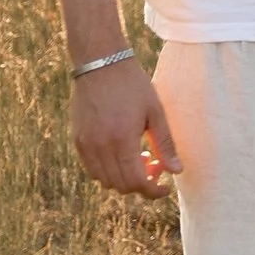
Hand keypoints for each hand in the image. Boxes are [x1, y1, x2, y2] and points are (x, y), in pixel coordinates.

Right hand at [70, 56, 183, 193]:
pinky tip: (120, 153)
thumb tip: (176, 171)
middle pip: (120, 186)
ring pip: (105, 181)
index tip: (164, 188)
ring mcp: (86, 144)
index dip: (152, 191)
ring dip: (123, 178)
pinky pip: (92, 169)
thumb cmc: (132, 84)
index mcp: (122, 140)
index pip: (136, 182)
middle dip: (140, 184)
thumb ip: (165, 144)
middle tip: (154, 166)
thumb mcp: (155, 111)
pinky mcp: (78, 140)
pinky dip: (108, 171)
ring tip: (137, 157)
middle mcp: (100, 146)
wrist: (100, 63)